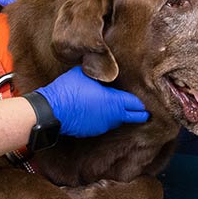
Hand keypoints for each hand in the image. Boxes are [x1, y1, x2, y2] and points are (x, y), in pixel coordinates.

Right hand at [34, 66, 148, 137]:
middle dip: (138, 113)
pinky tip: (99, 111)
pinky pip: (103, 124)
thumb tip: (103, 66)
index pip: (136, 104)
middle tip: (144, 111)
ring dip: (119, 115)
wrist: (51, 110)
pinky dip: (104, 118)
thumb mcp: (84, 73)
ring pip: (117, 121)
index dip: (141, 103)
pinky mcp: (91, 131)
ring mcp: (102, 126)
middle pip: (133, 117)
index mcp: (114, 101)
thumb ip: (99, 72)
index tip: (145, 102)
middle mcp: (112, 117)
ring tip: (120, 108)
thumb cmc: (69, 89)